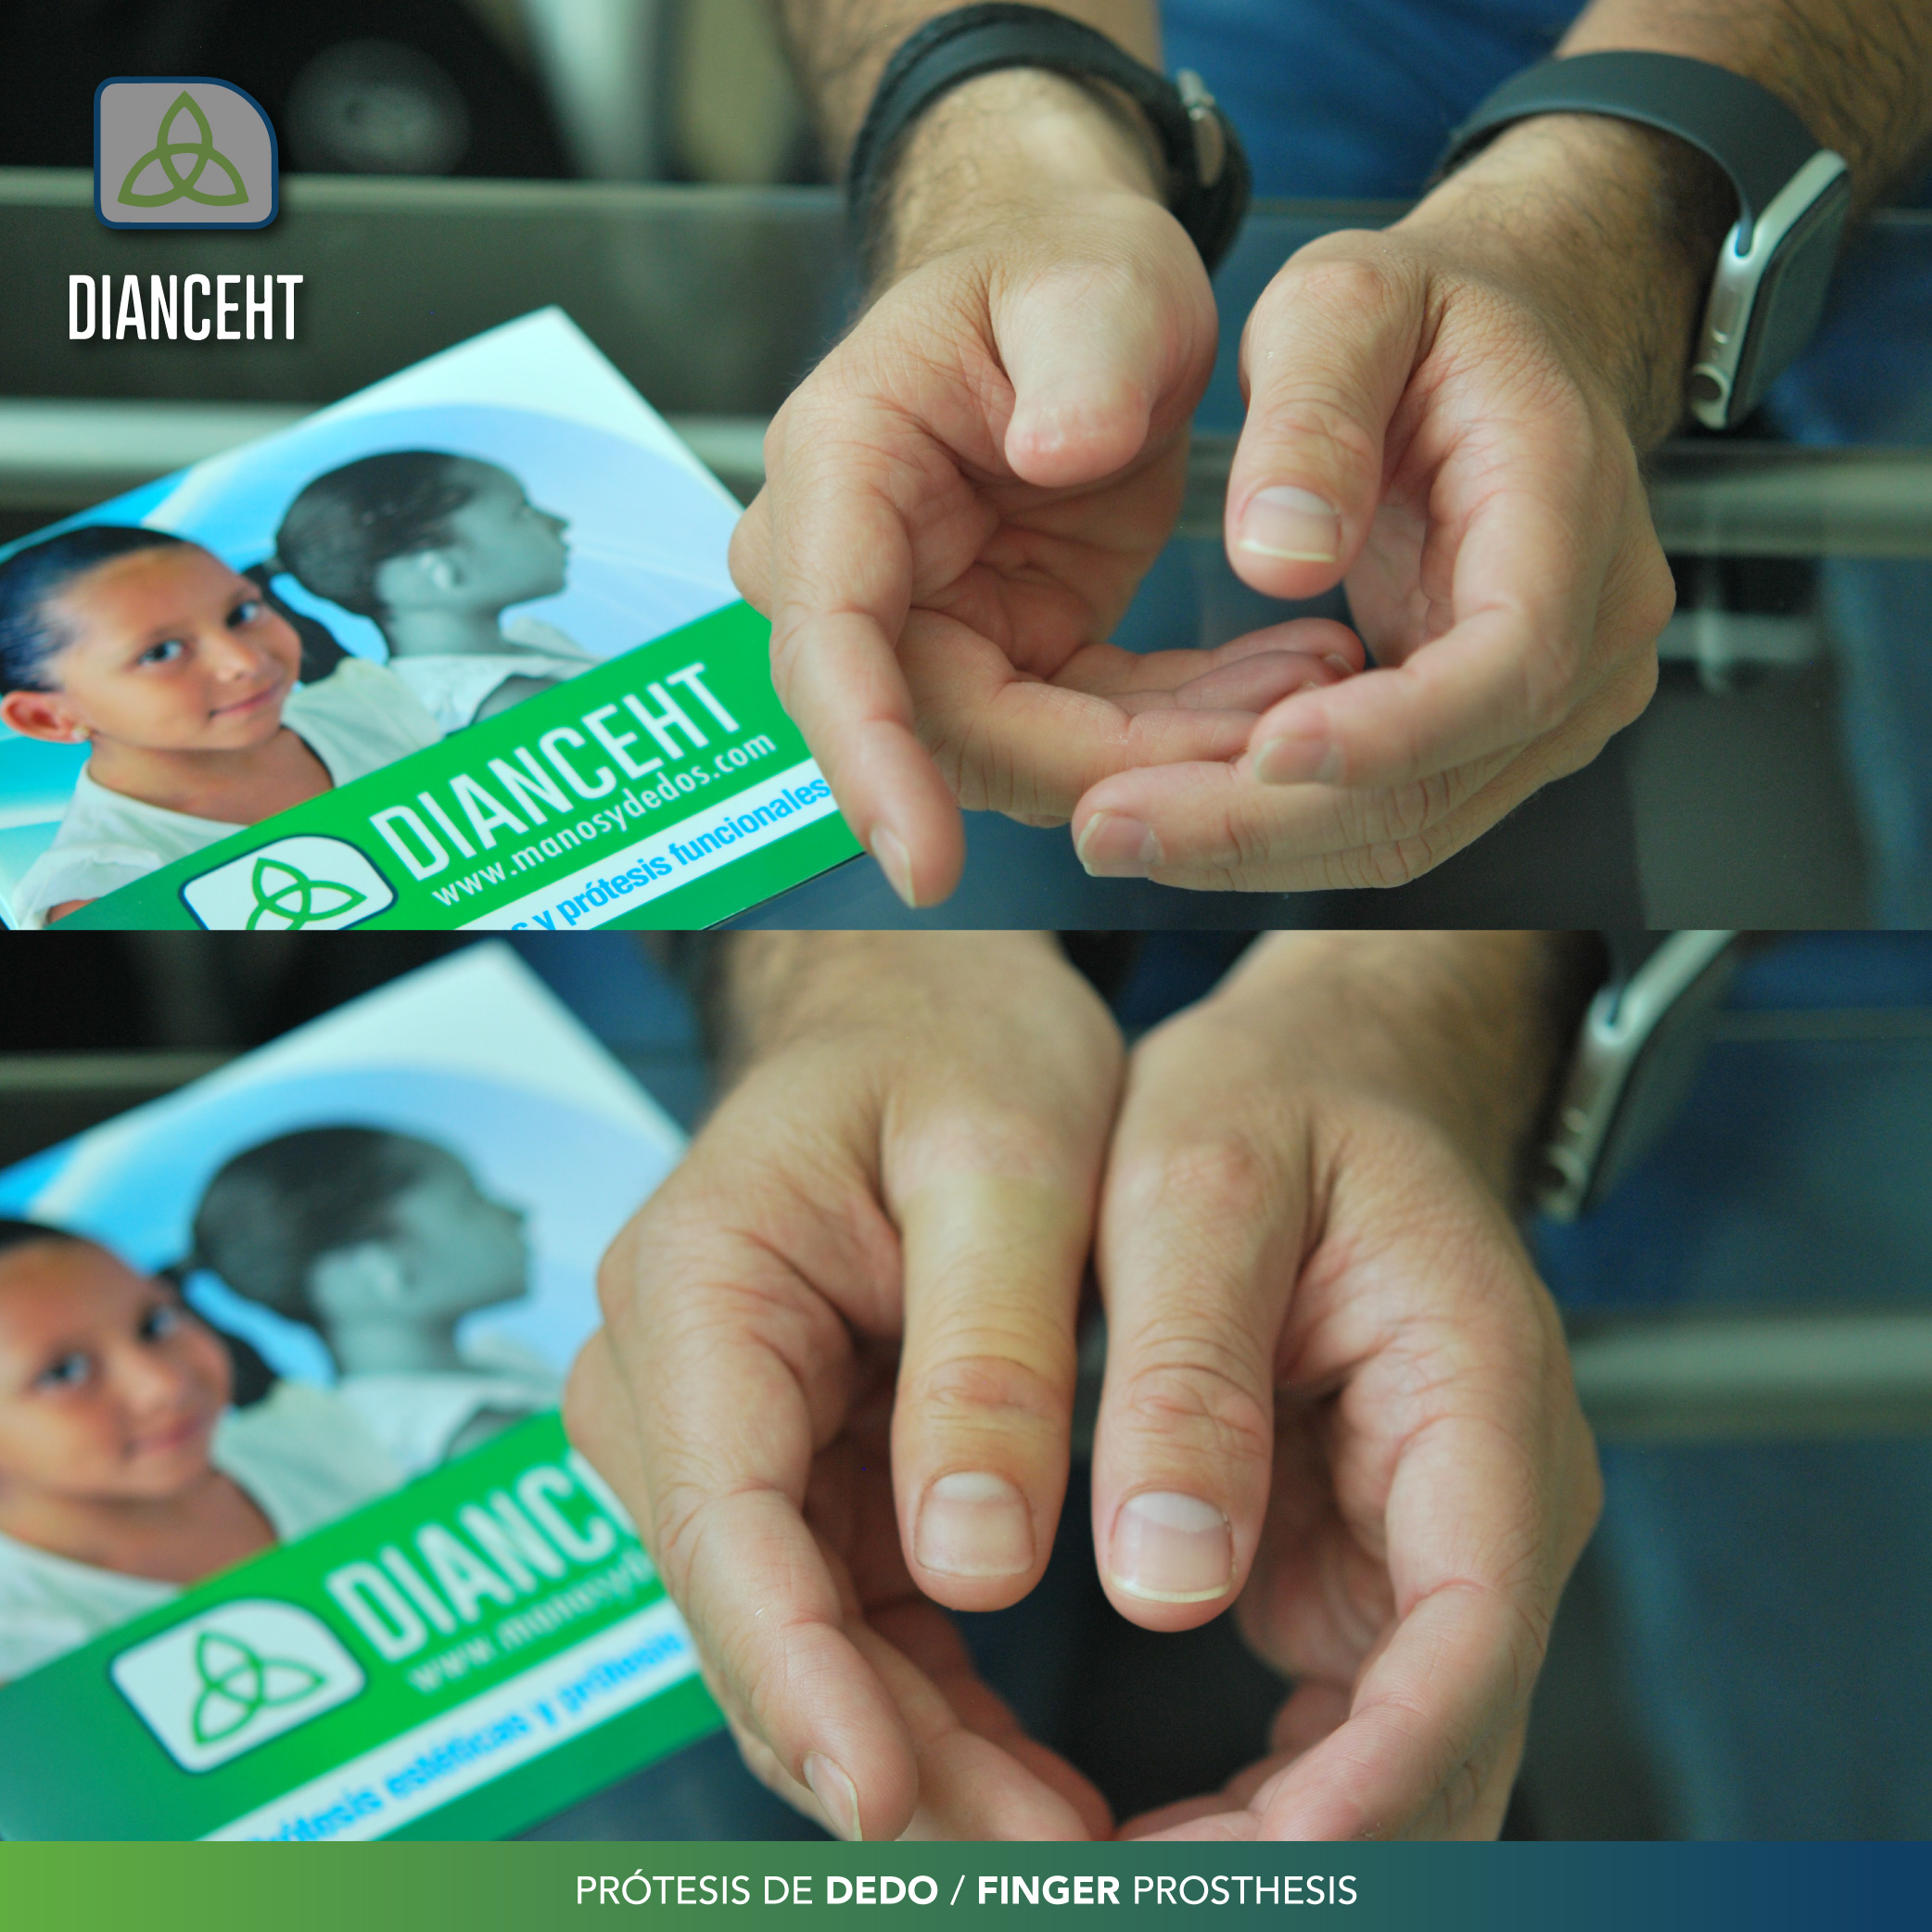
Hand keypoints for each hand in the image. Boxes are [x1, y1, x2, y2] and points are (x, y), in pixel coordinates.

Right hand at [565, 933, 1121, 1838]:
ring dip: (918, 1757)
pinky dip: (927, 1703)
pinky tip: (1028, 1778)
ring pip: (798, 1643)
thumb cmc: (957, 1042)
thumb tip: (971, 1573)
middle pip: (756, 1617)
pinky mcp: (781, 1465)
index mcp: (699, 1287)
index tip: (900, 1814)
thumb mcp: (1010, 1162)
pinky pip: (842, 1614)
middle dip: (888, 1761)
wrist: (917, 1004)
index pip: (728, 1527)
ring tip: (1071, 1848)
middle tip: (1055, 1868)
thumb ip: (988, 1356)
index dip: (808, 1688)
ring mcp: (716, 1431)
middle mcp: (670, 1379)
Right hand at [730, 74, 1362, 907]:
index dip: (873, 762)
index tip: (925, 869)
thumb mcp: (1097, 279)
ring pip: (1033, 756)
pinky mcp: (1005, 664)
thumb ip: (1083, 355)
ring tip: (1316, 687)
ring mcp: (928, 633)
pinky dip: (1189, 728)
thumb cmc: (1066, 274)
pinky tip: (1288, 682)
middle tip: (1278, 738)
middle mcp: (860, 573)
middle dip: (1110, 763)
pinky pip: (1092, 735)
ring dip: (1172, 750)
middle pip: (948, 732)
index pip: (835, 643)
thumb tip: (1058, 453)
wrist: (1078, 302)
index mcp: (843, 470)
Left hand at [1070, 118, 1690, 891]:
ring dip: (1254, 847)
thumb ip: (1313, 415)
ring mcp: (1555, 702)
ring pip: (1406, 828)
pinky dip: (1279, 828)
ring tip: (1118, 831)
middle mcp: (1592, 631)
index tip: (1258, 753)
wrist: (1511, 341)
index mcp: (1567, 509)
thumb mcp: (1349, 303)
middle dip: (1264, 823)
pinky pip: (1388, 816)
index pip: (1507, 667)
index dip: (1386, 733)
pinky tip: (1174, 811)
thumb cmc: (1433, 318)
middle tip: (1110, 826)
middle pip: (1436, 784)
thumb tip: (1278, 554)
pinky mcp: (1496, 738)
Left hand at [1083, 934, 1601, 1836]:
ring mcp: (1429, 1555)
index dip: (1360, 1784)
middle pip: (1433, 1754)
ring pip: (1382, 1775)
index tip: (1235, 1863)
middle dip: (1277, 1857)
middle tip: (1078, 1882)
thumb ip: (1190, 1372)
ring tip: (1060, 1871)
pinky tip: (1104, 1836)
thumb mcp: (1203, 1185)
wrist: (1331, 1083)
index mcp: (1478, 1399)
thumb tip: (1164, 1583)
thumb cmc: (1281, 1103)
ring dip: (1241, 1857)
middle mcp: (1483, 1509)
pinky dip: (1229, 1812)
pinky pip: (1322, 1741)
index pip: (1463, 1647)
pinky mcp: (1362, 1577)